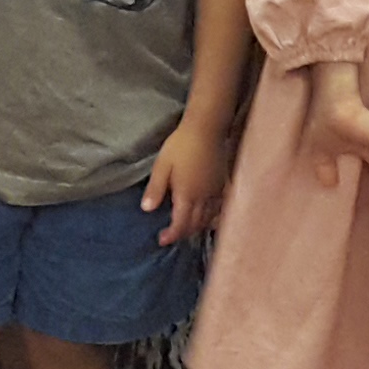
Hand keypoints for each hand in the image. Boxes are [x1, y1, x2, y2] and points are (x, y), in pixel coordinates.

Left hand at [144, 114, 232, 245]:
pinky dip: (210, 217)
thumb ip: (155, 189)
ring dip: (197, 227)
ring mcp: (215, 191)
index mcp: (187, 195)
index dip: (172, 235)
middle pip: (196, 225)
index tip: (162, 239)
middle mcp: (204, 198)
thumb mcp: (162, 166)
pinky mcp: (222, 184)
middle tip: (171, 235)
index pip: (181, 224)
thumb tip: (146, 209)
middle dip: (183, 233)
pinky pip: (217, 208)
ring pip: (208, 219)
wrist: (207, 128)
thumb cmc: (181, 145)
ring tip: (186, 227)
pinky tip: (205, 215)